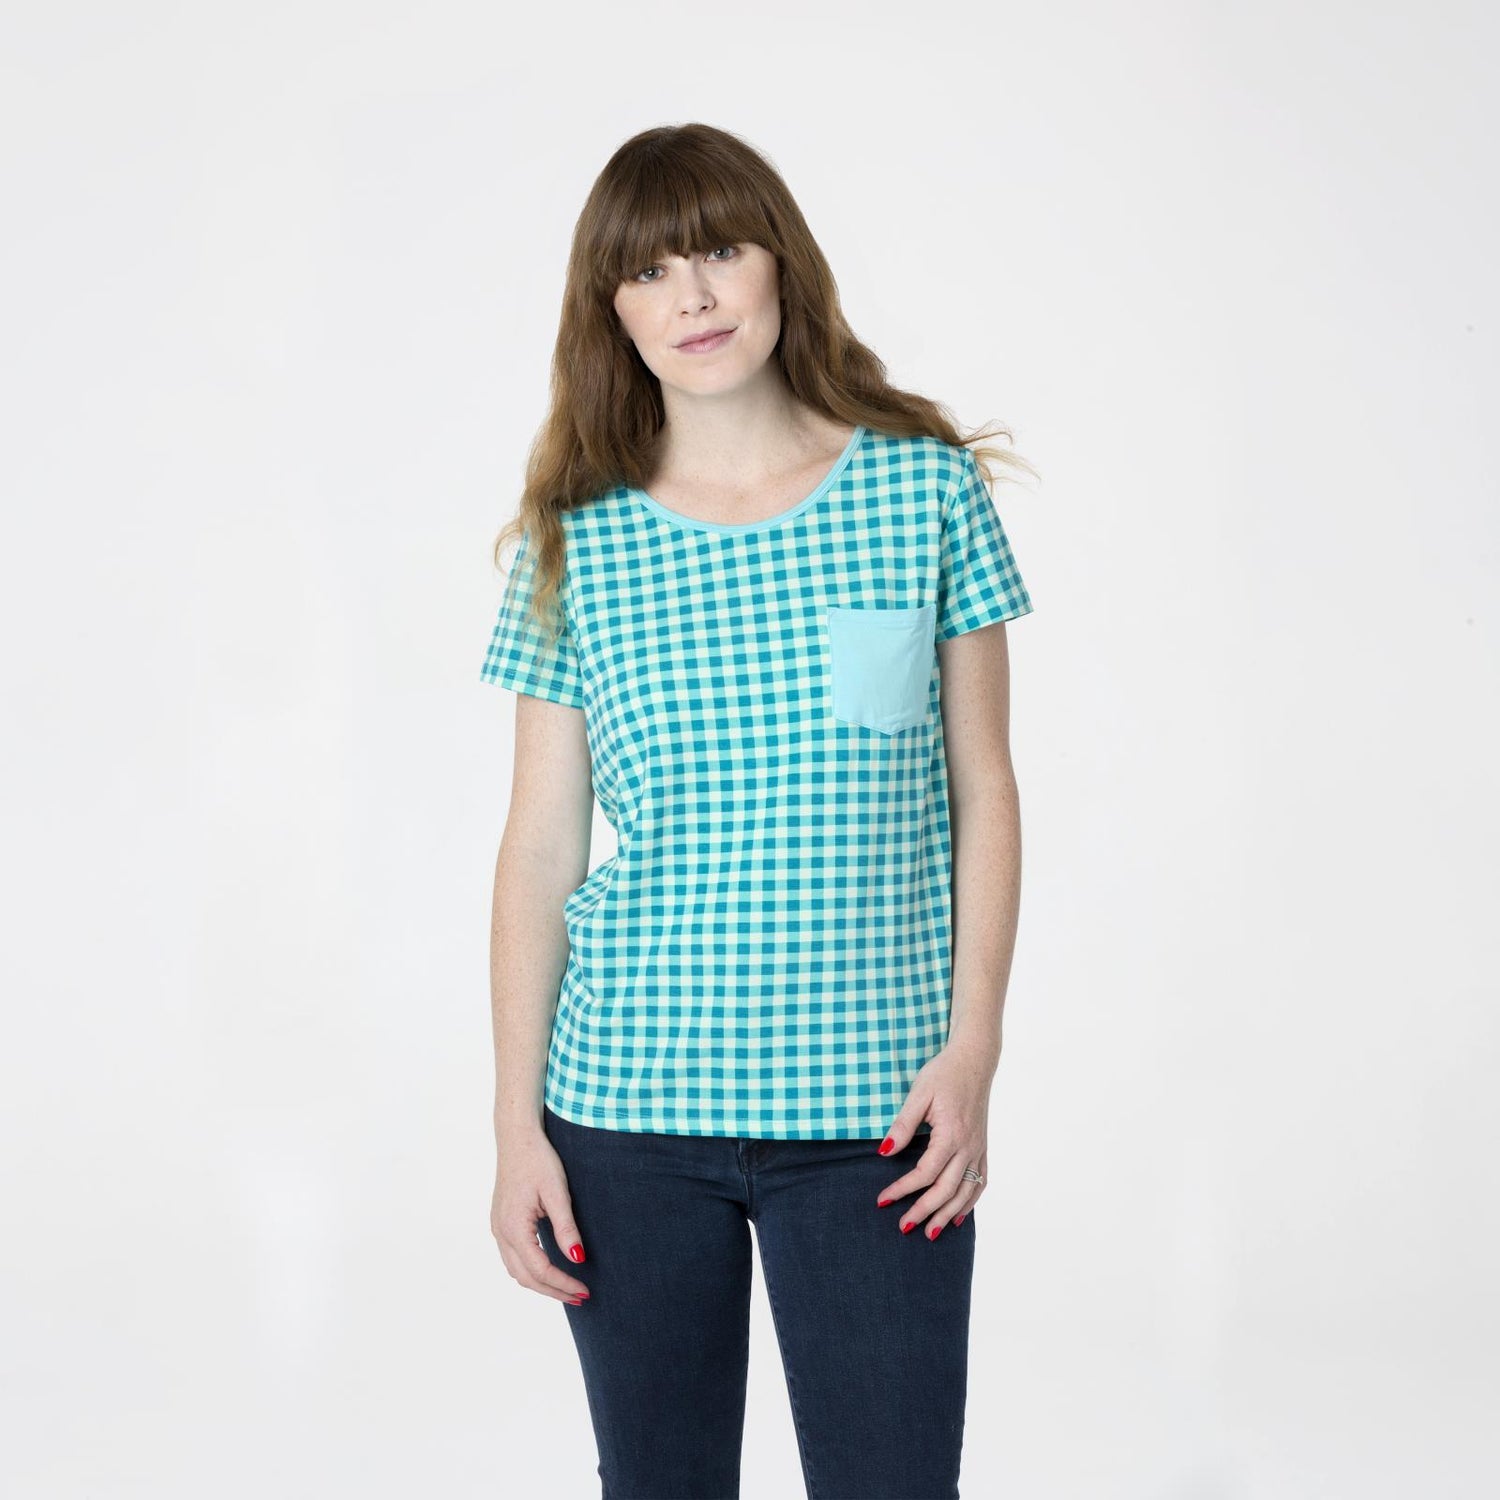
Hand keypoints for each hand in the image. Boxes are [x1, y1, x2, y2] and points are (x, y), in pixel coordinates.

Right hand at [491, 1125, 591, 1305]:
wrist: (516, 1137)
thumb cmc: (538, 1159)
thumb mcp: (557, 1192)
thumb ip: (566, 1228)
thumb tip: (577, 1260)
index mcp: (513, 1227)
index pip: (540, 1270)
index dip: (563, 1284)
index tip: (585, 1290)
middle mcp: (500, 1232)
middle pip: (525, 1277)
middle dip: (553, 1291)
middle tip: (580, 1297)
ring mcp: (497, 1228)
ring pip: (516, 1271)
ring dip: (540, 1283)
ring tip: (567, 1288)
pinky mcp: (500, 1222)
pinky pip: (513, 1257)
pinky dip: (531, 1270)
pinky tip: (548, 1268)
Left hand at [874, 1040, 996, 1238]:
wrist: (974, 1060)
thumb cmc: (944, 1073)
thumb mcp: (918, 1094)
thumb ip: (903, 1125)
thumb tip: (885, 1152)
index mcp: (951, 1134)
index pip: (925, 1173)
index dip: (902, 1189)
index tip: (883, 1200)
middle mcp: (969, 1146)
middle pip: (946, 1190)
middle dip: (924, 1212)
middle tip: (903, 1226)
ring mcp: (979, 1149)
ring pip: (966, 1192)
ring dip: (947, 1214)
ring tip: (931, 1233)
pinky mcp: (983, 1147)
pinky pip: (980, 1181)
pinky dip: (970, 1202)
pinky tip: (958, 1215)